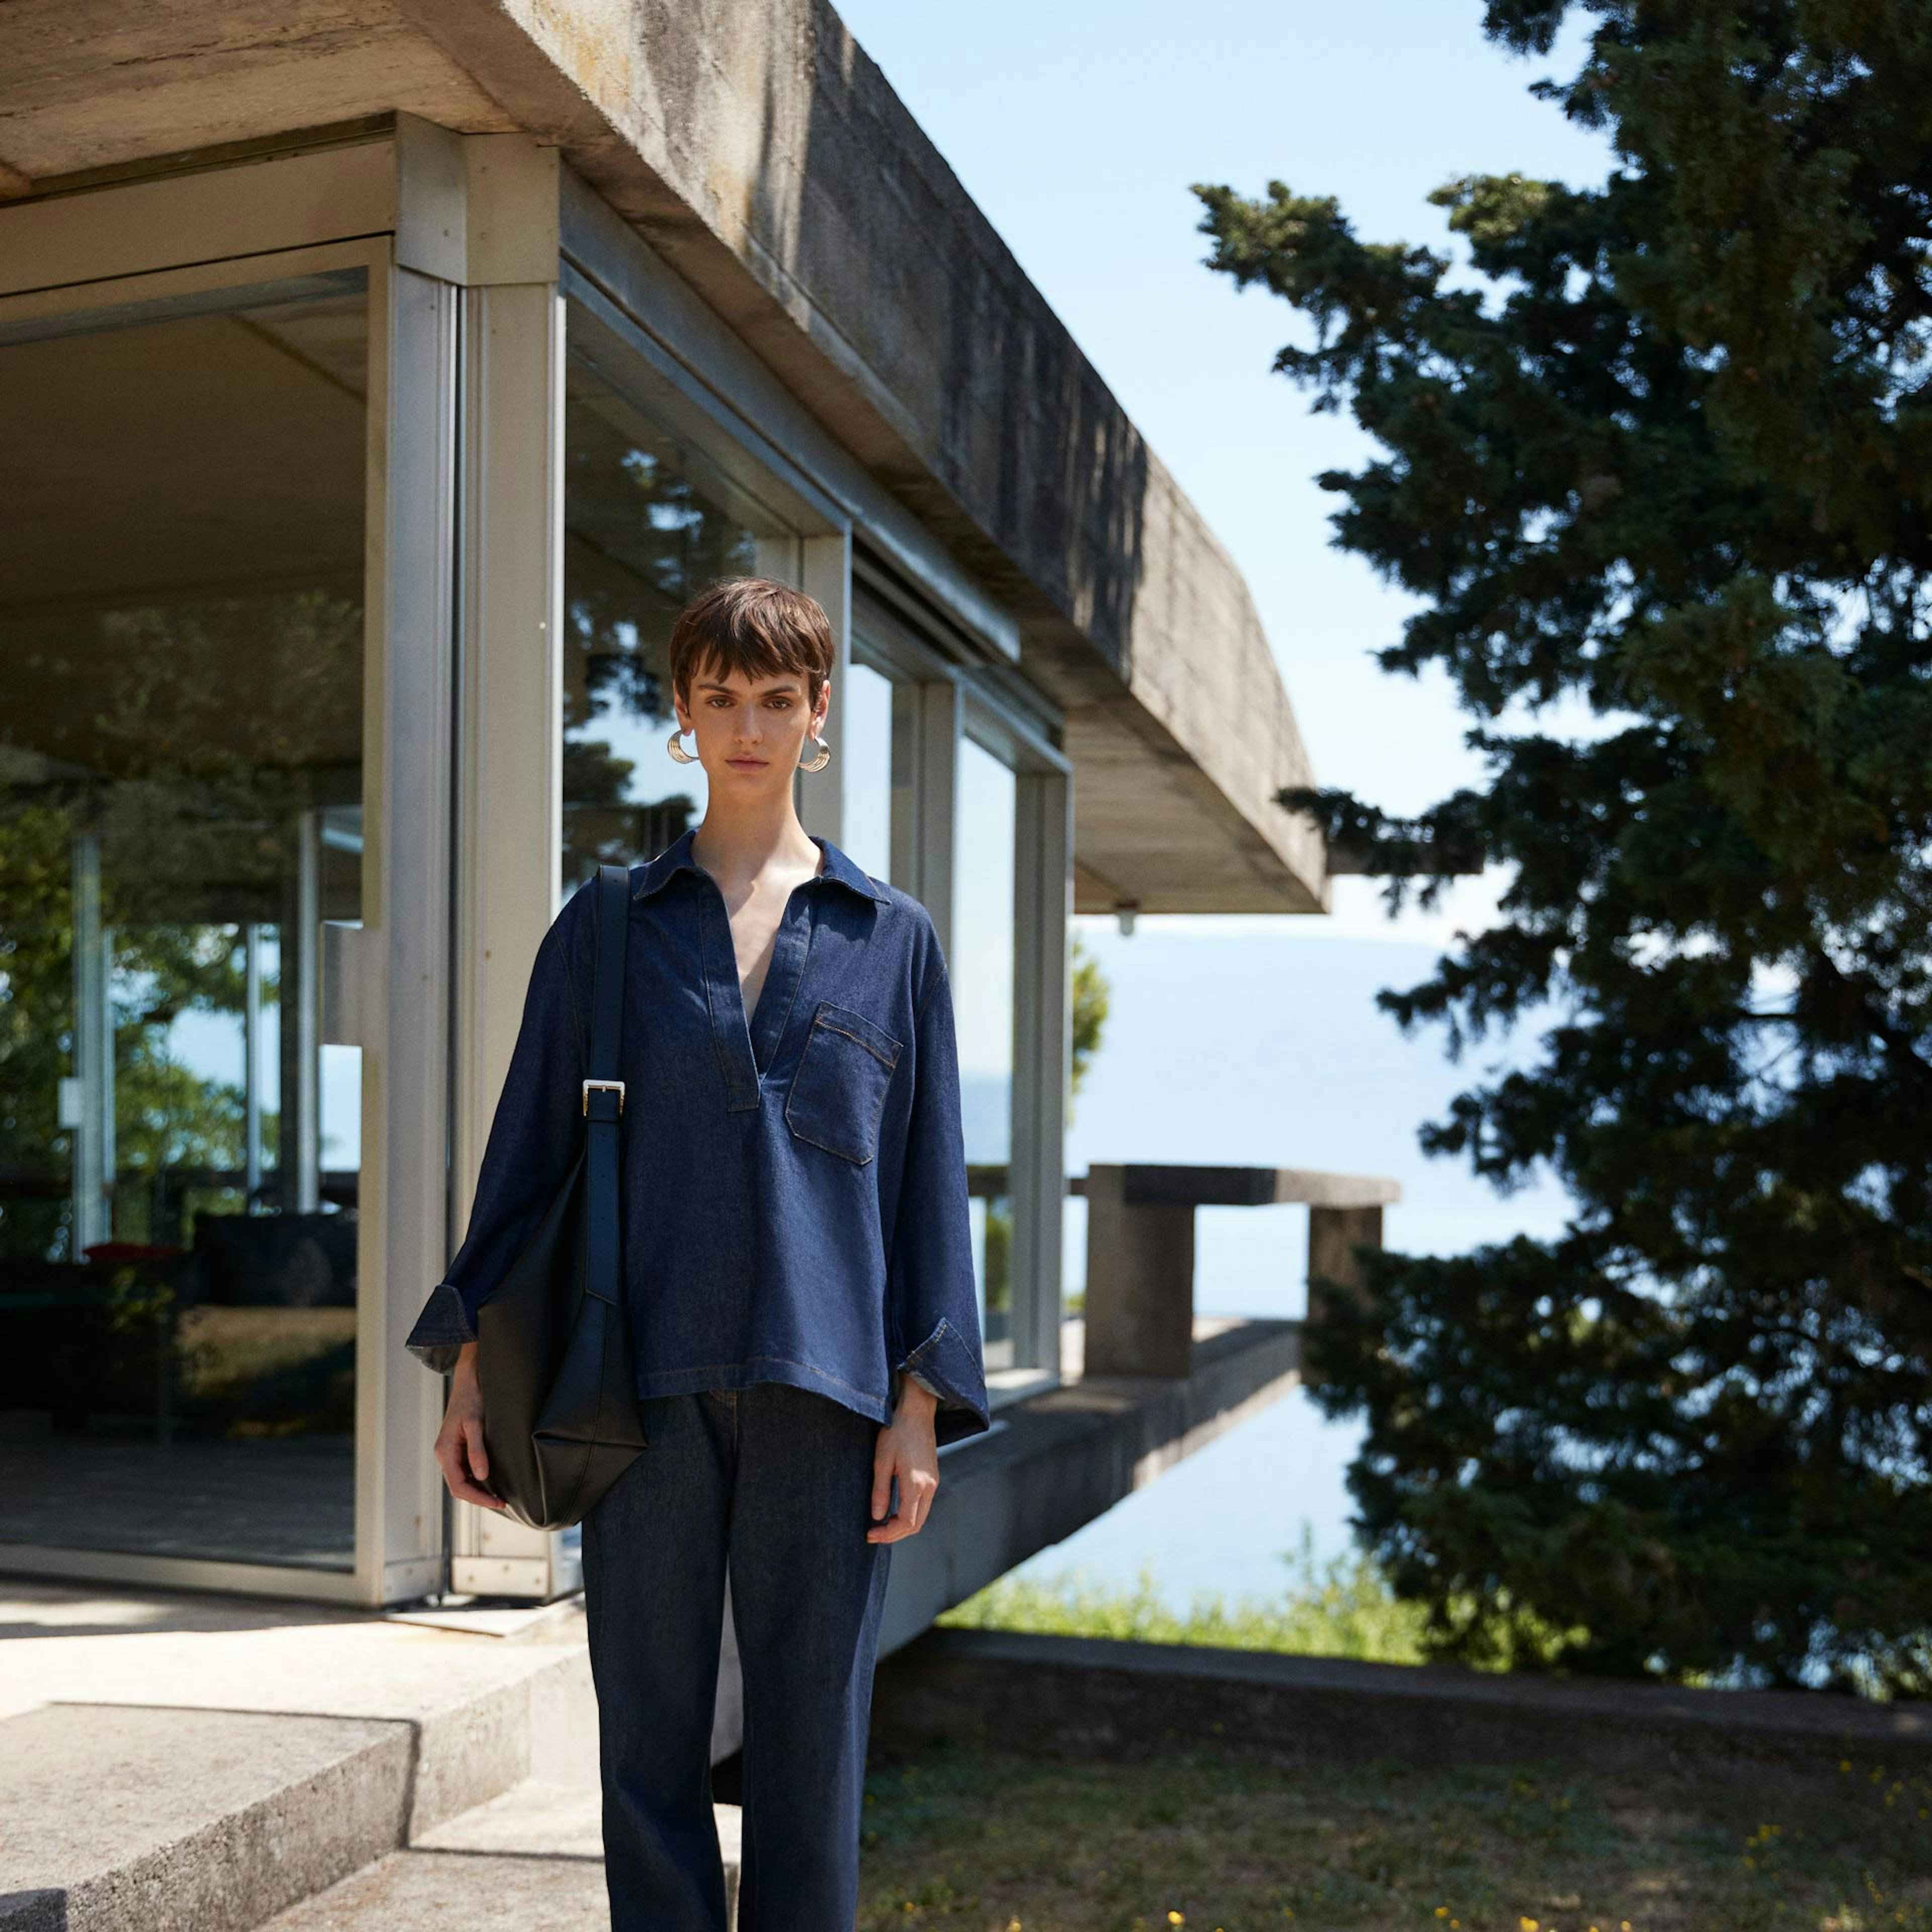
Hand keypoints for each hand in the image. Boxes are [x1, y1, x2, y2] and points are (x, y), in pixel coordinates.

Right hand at [434, 1344, 507, 1510]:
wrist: (469, 1378)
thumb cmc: (472, 1398)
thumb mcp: (475, 1423)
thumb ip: (477, 1450)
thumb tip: (481, 1477)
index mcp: (445, 1451)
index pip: (458, 1486)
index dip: (478, 1498)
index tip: (497, 1502)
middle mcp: (445, 1454)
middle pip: (459, 1487)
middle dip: (479, 1497)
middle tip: (502, 1503)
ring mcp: (451, 1451)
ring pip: (462, 1479)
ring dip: (478, 1490)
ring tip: (499, 1496)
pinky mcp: (458, 1447)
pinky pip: (465, 1469)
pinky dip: (478, 1479)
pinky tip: (492, 1480)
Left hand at [868, 1374, 938, 1541]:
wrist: (916, 1411)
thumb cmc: (896, 1432)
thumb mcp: (881, 1461)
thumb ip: (880, 1491)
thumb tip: (877, 1517)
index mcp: (915, 1483)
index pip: (905, 1523)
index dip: (887, 1534)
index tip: (869, 1534)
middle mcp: (929, 1486)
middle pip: (916, 1524)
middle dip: (894, 1534)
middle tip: (874, 1534)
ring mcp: (933, 1481)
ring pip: (921, 1516)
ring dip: (902, 1525)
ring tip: (881, 1525)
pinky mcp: (933, 1476)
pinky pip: (923, 1504)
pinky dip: (909, 1514)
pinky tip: (894, 1510)